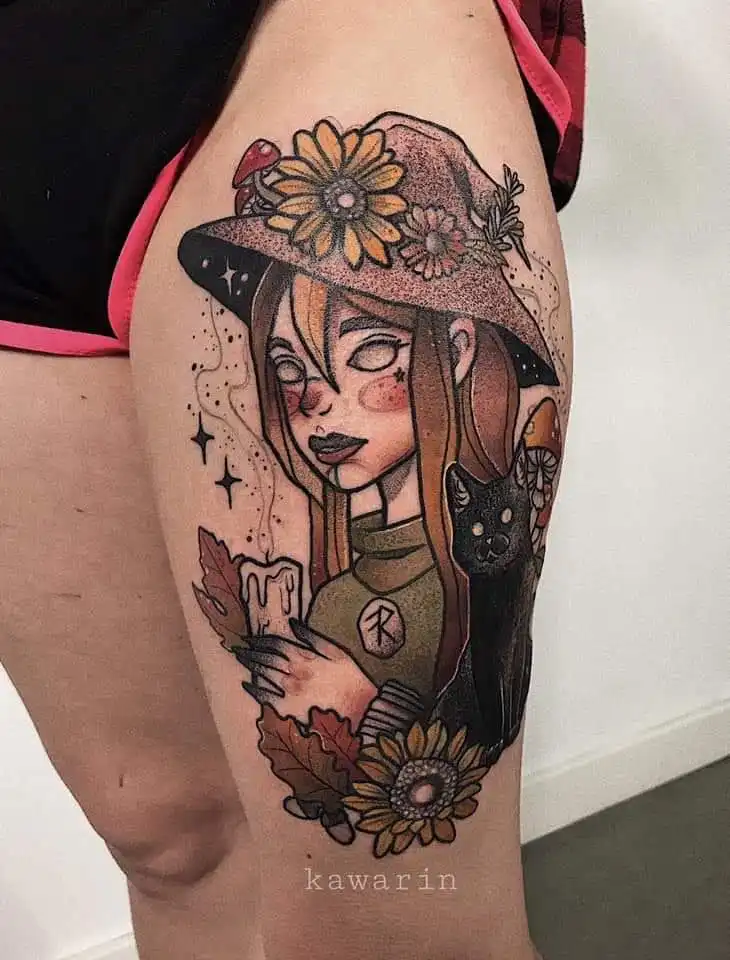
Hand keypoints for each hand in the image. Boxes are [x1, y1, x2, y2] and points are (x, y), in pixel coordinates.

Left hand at [235, 620, 376, 724]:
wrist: (363, 710)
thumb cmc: (352, 680)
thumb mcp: (338, 653)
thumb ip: (314, 638)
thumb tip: (294, 624)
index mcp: (306, 658)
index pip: (276, 644)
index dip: (261, 639)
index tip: (250, 637)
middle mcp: (294, 674)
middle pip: (267, 659)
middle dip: (251, 651)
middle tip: (238, 647)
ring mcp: (290, 693)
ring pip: (264, 674)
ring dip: (250, 665)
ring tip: (240, 657)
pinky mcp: (289, 710)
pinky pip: (266, 698)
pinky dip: (255, 689)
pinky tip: (248, 682)